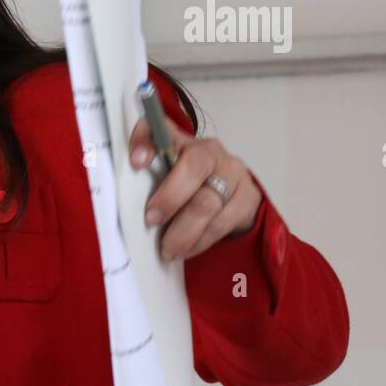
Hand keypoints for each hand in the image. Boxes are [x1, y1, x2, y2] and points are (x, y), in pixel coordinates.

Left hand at [128, 115, 260, 260]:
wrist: (225, 188)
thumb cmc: (185, 176)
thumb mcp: (163, 163)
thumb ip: (147, 152)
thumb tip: (137, 159)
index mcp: (188, 141)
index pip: (167, 135)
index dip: (150, 146)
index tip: (136, 163)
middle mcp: (215, 154)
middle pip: (194, 171)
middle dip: (169, 199)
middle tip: (150, 221)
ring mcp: (236, 176)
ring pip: (210, 205)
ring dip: (184, 232)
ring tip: (167, 249)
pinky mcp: (249, 199)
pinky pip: (224, 224)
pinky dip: (200, 241)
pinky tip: (186, 250)